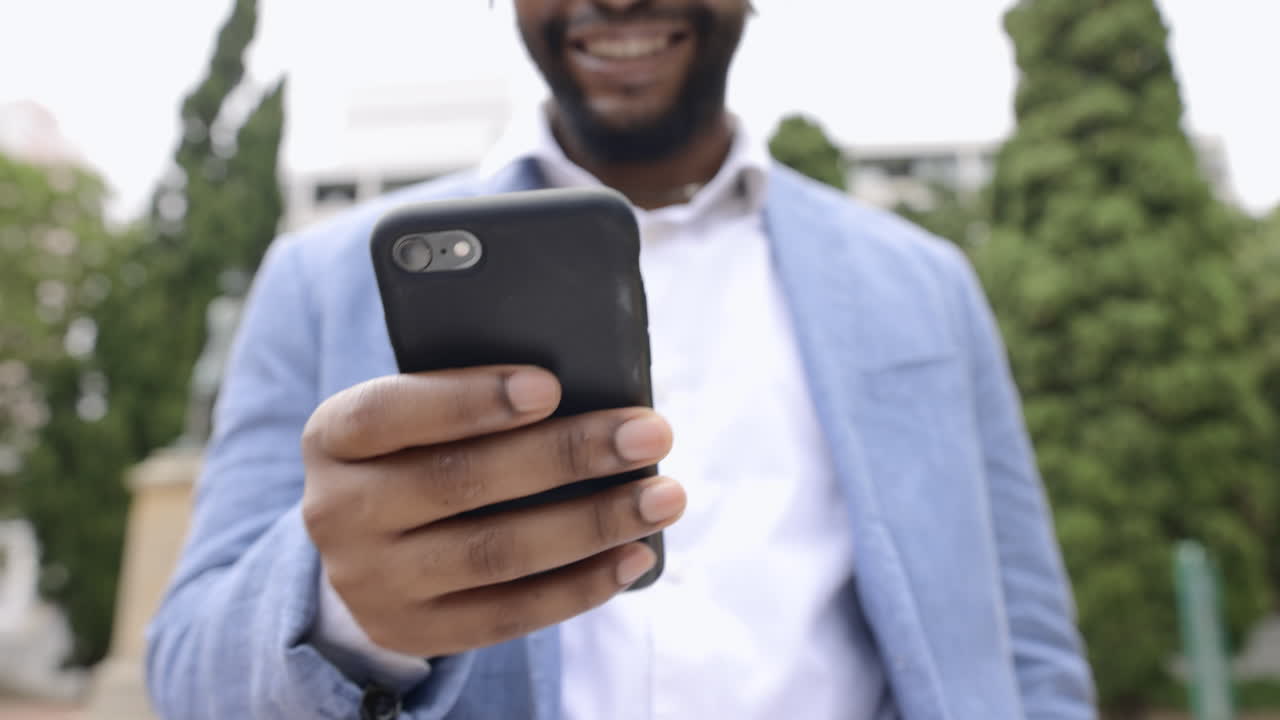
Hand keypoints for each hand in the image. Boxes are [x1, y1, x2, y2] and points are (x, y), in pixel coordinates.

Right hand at [300, 365, 682, 656]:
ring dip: (592, 523)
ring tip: (663, 496)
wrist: (364, 547)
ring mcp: (373, 581)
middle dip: (568, 455)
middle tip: (650, 432)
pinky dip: (581, 587)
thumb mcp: (412, 415)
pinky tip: (635, 557)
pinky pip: (509, 615)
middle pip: (461, 482)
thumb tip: (586, 388)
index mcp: (335, 436)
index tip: (550, 386)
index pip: (392, 411)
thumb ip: (469, 398)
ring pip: (495, 553)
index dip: (470, 400)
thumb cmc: (415, 452)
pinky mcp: (416, 631)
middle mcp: (338, 511)